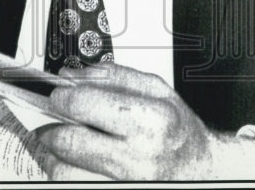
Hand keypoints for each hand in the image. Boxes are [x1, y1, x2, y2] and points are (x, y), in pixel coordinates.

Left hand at [36, 63, 254, 179]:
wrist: (201, 170)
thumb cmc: (179, 132)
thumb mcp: (158, 90)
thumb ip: (114, 76)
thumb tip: (72, 76)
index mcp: (151, 121)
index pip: (85, 105)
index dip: (64, 97)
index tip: (60, 95)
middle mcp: (139, 157)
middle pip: (69, 141)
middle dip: (53, 126)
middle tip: (57, 119)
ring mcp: (126, 183)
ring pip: (64, 171)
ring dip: (56, 154)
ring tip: (67, 143)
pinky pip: (75, 184)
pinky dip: (68, 172)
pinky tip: (78, 162)